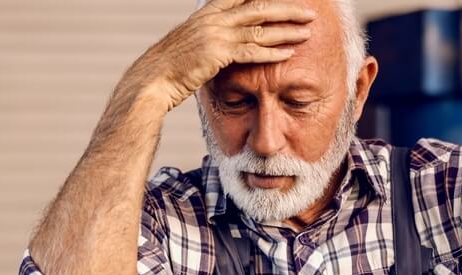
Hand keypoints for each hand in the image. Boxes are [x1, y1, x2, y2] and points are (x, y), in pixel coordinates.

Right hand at [129, 0, 316, 111]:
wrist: (153, 80)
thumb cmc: (170, 66)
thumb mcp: (190, 42)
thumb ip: (210, 34)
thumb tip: (226, 40)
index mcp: (208, 12)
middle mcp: (213, 19)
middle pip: (258, 8)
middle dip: (286, 9)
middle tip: (308, 12)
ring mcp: (215, 35)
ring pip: (259, 29)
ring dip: (286, 31)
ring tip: (307, 32)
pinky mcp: (217, 54)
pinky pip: (251, 51)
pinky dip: (272, 52)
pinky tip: (288, 53)